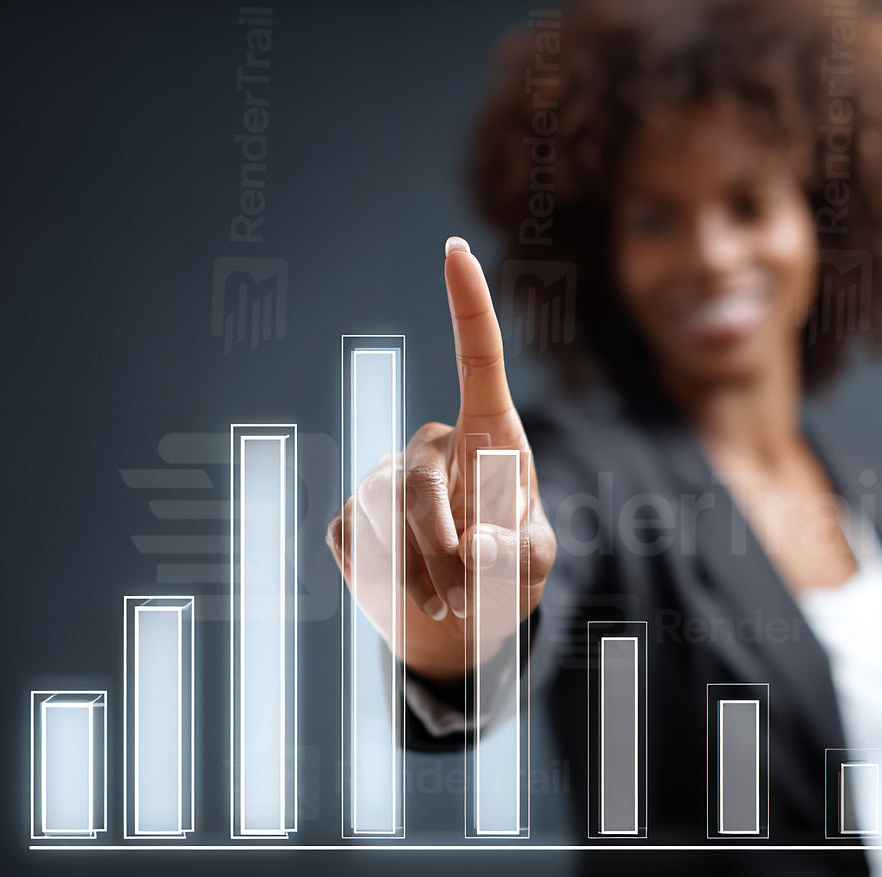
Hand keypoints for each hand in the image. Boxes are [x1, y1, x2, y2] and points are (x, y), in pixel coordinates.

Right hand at [326, 236, 556, 682]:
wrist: (455, 621)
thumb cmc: (505, 572)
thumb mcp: (531, 565)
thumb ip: (516, 555)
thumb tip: (476, 546)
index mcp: (488, 435)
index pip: (477, 360)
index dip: (468, 304)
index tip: (454, 249)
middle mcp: (435, 444)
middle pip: (420, 483)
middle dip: (442, 551)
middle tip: (463, 600)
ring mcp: (385, 477)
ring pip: (386, 519)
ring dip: (422, 574)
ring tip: (450, 605)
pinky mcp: (350, 518)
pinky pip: (360, 545)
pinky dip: (390, 582)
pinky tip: (413, 593)